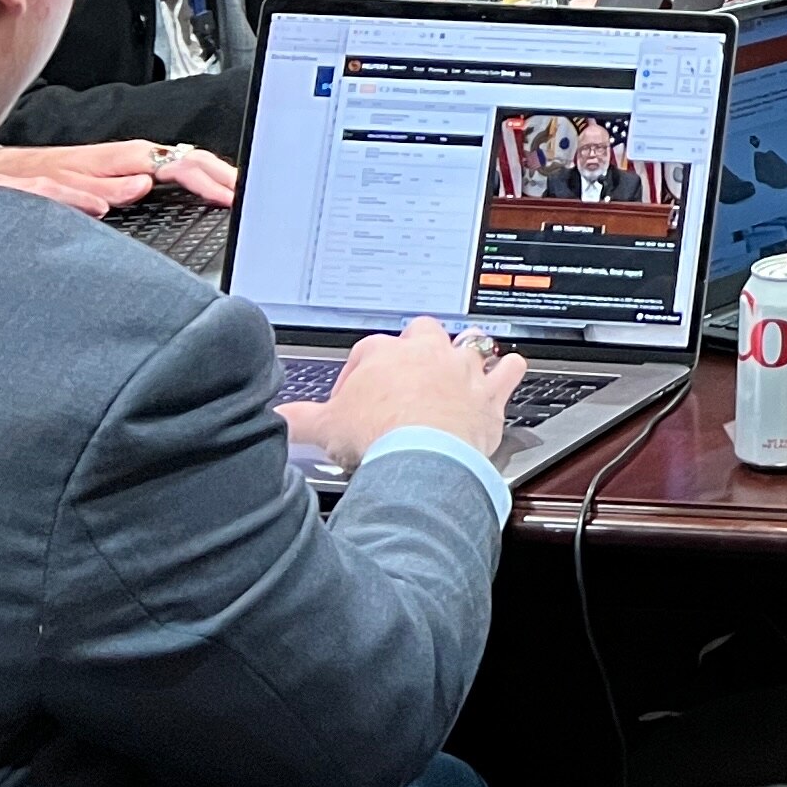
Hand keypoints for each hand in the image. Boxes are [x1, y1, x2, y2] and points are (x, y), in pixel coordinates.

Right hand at [0, 138, 240, 217]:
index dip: (211, 175)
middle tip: (225, 189)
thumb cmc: (43, 181)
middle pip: (150, 157)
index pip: (174, 162)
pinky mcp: (20, 183)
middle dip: (191, 171)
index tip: (242, 192)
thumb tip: (163, 193)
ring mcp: (59, 170)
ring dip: (130, 181)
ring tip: (157, 191)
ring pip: (98, 169)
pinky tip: (96, 207)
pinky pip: (47, 188)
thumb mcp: (94, 189)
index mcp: (117, 164)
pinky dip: (71, 195)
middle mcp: (94, 162)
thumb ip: (128, 191)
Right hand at [293, 319, 523, 472]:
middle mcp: (428, 353)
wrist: (421, 455)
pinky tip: (505, 374)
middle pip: (422, 332)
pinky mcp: (490, 392)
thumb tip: (277, 417)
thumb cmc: (377, 436)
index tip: (353, 398)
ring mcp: (462, 369)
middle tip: (406, 373)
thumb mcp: (324, 427)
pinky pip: (509, 368)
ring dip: (465, 353)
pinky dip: (509, 370)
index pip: (368, 350)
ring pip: (469, 343)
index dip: (359, 372)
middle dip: (415, 346)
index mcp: (386, 355)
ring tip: (457, 367)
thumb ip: (298, 419)